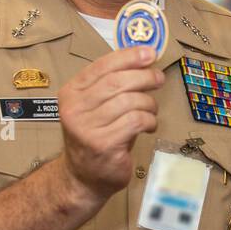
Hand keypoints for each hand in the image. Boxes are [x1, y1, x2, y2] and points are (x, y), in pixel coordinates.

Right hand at [57, 46, 163, 205]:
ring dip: (148, 103)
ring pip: (129, 101)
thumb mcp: (97, 107)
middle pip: (117, 82)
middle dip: (144, 76)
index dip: (129, 56)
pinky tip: (149, 126)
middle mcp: (75, 108)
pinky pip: (136, 121)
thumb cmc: (97, 136)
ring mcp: (87, 128)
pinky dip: (149, 120)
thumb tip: (144, 59)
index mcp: (72, 93)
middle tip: (158, 79)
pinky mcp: (104, 144)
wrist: (84, 177)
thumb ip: (113, 84)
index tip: (150, 52)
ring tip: (151, 111)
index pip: (102, 66)